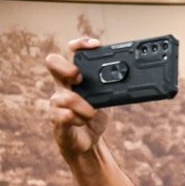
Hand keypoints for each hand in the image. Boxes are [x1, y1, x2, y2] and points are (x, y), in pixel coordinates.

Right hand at [45, 37, 110, 156]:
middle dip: (67, 67)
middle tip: (80, 78)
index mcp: (75, 76)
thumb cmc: (95, 115)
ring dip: (86, 108)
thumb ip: (113, 87)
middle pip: (53, 62)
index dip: (82, 44)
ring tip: (92, 113)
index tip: (96, 45)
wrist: (88, 141)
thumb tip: (131, 77)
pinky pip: (66, 115)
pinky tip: (82, 121)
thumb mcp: (108, 99)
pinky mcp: (57, 118)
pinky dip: (79, 119)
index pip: (73, 51)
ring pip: (67, 97)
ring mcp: (57, 101)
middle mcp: (62, 85)